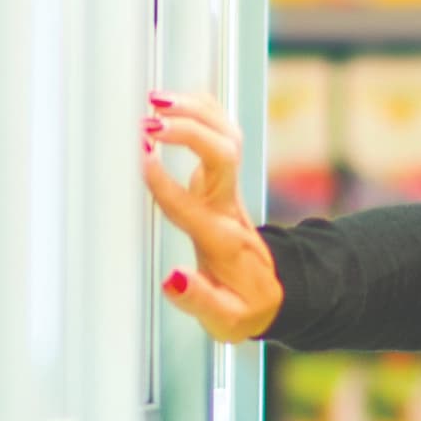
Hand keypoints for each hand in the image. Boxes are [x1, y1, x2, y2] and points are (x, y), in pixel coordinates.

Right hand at [138, 89, 283, 341]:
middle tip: (148, 122)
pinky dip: (202, 109)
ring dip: (195, 111)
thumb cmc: (244, 306)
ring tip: (156, 99)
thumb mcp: (225, 321)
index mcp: (221, 241)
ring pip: (226, 134)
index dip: (167, 182)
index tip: (143, 156)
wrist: (277, 293)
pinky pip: (222, 131)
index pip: (192, 206)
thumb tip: (171, 279)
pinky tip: (176, 99)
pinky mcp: (225, 179)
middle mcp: (228, 207)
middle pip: (221, 154)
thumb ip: (199, 300)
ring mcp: (229, 189)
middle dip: (188, 132)